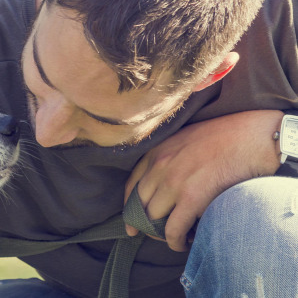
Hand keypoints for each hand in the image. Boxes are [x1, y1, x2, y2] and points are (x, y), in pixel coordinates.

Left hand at [124, 110, 282, 251]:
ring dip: (161, 234)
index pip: (131, 185)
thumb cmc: (225, 137)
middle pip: (140, 205)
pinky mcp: (192, 198)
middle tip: (154, 235)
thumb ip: (169, 158)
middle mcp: (159, 166)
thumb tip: (163, 185)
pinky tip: (182, 244)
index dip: (129, 208)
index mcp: (156, 151)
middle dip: (144, 224)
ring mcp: (174, 182)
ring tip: (173, 238)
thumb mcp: (185, 139)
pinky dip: (175, 242)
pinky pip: (173, 229)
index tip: (130, 223)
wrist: (252, 136)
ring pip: (153, 219)